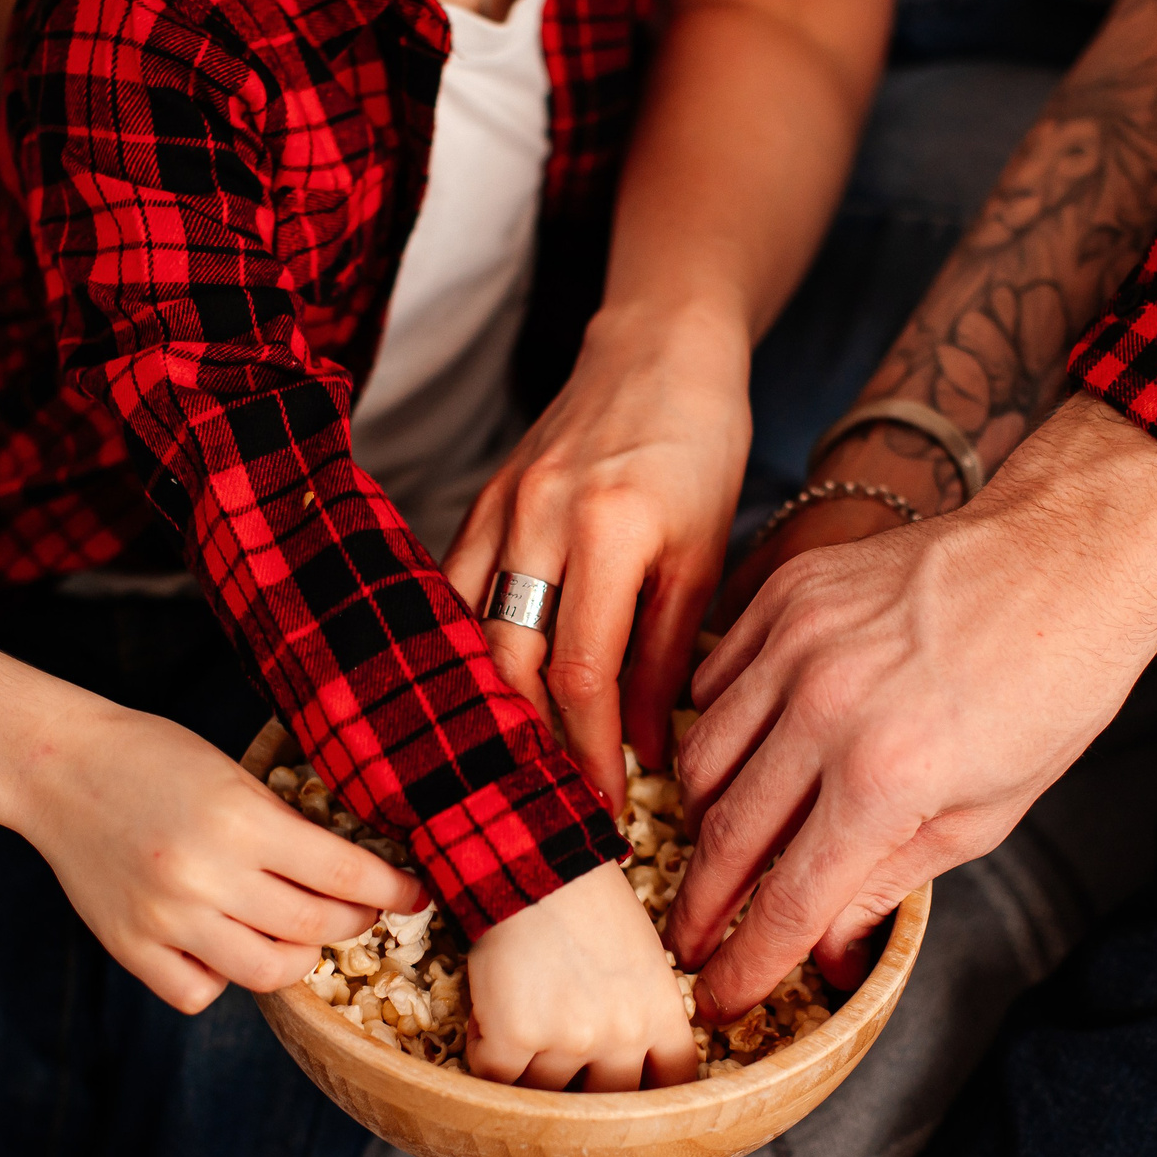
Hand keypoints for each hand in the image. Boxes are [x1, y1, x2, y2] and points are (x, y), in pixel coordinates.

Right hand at [14, 704, 425, 1012]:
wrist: (58, 768)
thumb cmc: (154, 759)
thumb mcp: (234, 776)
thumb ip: (287, 828)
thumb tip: (355, 872)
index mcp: (239, 821)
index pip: (343, 873)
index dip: (392, 890)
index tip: (415, 894)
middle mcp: (204, 876)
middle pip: (315, 929)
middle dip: (356, 922)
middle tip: (362, 911)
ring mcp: (165, 918)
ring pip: (267, 973)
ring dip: (299, 959)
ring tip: (299, 934)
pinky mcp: (131, 947)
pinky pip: (200, 992)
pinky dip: (224, 978)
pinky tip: (226, 946)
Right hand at [443, 300, 752, 810]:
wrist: (657, 351)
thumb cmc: (698, 452)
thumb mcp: (704, 555)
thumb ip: (668, 653)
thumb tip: (642, 746)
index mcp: (612, 529)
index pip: (583, 673)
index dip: (588, 751)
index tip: (603, 804)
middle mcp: (542, 516)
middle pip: (510, 661)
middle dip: (529, 743)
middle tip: (550, 801)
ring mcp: (501, 505)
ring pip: (467, 630)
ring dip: (485, 702)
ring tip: (510, 761)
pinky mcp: (479, 498)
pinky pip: (451, 588)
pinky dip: (460, 646)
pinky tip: (475, 690)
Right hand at [464, 864, 701, 1090]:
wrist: (531, 864)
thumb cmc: (585, 902)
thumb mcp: (642, 959)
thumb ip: (642, 1015)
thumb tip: (627, 1067)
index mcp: (660, 1015)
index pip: (672, 1087)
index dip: (649, 1100)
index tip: (629, 1100)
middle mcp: (621, 1035)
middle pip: (605, 1103)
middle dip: (579, 1090)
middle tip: (557, 1063)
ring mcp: (568, 1038)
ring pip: (544, 1093)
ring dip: (526, 1068)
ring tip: (519, 1019)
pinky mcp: (514, 1035)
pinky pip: (495, 1076)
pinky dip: (485, 1051)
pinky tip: (490, 1017)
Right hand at [665, 395, 1156, 1017]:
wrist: (1064, 556)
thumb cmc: (1050, 686)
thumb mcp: (988, 810)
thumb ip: (890, 880)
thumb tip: (829, 950)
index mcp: (887, 778)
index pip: (787, 902)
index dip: (745, 966)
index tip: (719, 1002)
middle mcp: (827, 709)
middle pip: (722, 839)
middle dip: (698, 909)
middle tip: (688, 944)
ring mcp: (797, 644)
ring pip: (699, 759)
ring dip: (701, 821)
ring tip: (721, 850)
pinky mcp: (786, 596)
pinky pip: (714, 682)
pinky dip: (717, 728)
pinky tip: (745, 753)